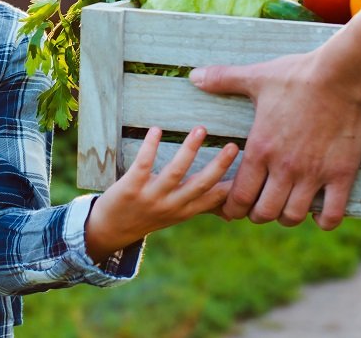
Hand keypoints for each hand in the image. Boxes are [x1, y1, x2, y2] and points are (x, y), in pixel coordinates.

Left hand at [84, 126, 238, 260]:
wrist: (109, 231)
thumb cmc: (146, 217)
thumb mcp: (176, 215)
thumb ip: (200, 206)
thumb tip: (230, 209)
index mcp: (185, 211)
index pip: (215, 199)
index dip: (234, 185)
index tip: (251, 169)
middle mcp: (171, 206)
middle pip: (200, 185)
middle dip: (219, 165)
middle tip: (234, 145)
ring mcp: (151, 198)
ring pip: (174, 172)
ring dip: (189, 150)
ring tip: (201, 129)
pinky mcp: (130, 188)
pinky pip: (143, 164)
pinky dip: (150, 146)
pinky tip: (157, 130)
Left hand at [189, 16, 360, 229]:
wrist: (345, 73)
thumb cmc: (299, 75)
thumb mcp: (257, 77)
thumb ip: (224, 80)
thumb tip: (194, 76)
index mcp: (260, 148)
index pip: (238, 196)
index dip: (233, 207)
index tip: (235, 205)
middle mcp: (284, 167)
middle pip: (263, 213)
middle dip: (258, 214)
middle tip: (261, 205)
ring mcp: (314, 173)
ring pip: (293, 216)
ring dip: (287, 217)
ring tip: (288, 206)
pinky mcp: (342, 174)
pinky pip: (332, 213)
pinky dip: (324, 220)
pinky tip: (320, 211)